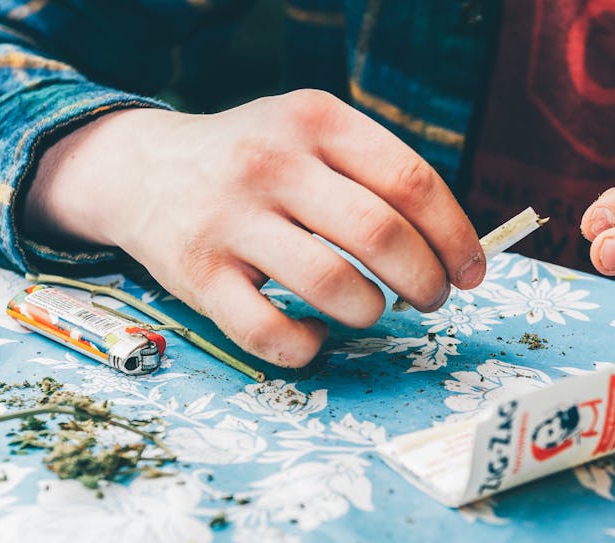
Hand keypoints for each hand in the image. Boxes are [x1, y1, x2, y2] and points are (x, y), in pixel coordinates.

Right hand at [22, 90, 484, 366]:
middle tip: (429, 299)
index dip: (455, 237)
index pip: (411, 181)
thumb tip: (455, 250)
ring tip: (370, 310)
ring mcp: (230, 219)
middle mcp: (271, 162)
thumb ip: (375, 175)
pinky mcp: (198, 275)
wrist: (143, 169)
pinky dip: (309, 349)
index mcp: (315, 121)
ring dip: (371, 313)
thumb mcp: (310, 136)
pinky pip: (271, 334)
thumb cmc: (253, 161)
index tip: (471, 272)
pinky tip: (315, 336)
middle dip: (425, 282)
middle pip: (381, 235)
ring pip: (334, 288)